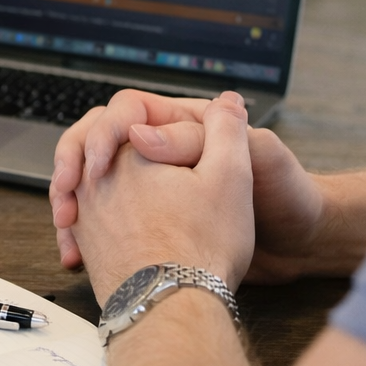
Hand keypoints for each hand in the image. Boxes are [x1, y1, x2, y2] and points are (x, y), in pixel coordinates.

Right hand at [50, 89, 324, 282]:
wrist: (299, 248)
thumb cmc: (287, 196)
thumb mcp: (257, 157)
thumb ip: (210, 135)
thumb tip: (143, 133)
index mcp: (185, 126)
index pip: (127, 111)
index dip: (104, 132)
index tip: (100, 164)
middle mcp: (162, 153)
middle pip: (95, 143)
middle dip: (71, 165)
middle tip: (66, 195)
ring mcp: (151, 187)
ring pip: (90, 182)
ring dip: (71, 201)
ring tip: (67, 225)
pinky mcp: (149, 221)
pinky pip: (101, 218)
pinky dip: (84, 234)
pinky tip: (78, 254)